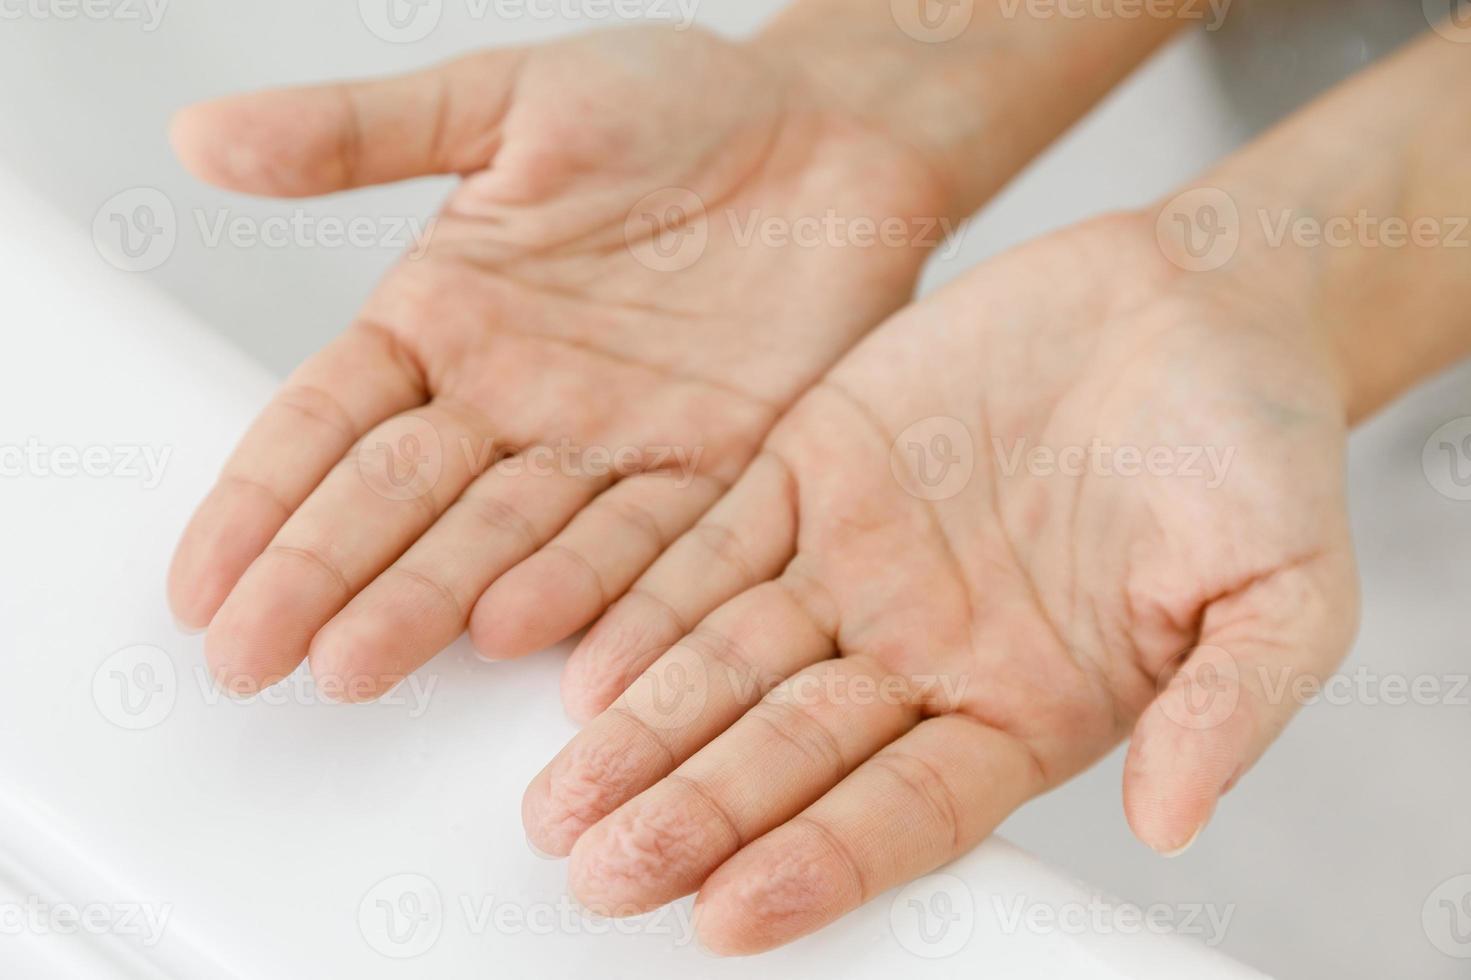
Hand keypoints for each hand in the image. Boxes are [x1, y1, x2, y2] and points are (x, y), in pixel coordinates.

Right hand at [165, 25, 949, 695]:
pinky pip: (644, 545)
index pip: (324, 428)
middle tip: (253, 661)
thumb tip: (202, 136)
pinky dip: (590, 591)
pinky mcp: (709, 475)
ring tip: (358, 664)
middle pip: (396, 503)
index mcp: (442, 323)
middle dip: (320, 581)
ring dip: (429, 603)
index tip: (199, 588)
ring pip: (502, 541)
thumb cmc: (677, 102)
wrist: (831, 133)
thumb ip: (359, 133)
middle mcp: (511, 404)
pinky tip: (526, 642)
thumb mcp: (506, 99)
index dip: (258, 506)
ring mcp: (606, 449)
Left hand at [524, 213, 1360, 952]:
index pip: (907, 809)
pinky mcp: (812, 470)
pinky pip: (716, 542)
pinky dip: (653, 597)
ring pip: (731, 661)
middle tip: (599, 870)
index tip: (731, 911)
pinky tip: (589, 659)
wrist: (1195, 303)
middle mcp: (922, 653)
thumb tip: (1175, 816)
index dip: (821, 859)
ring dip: (645, 728)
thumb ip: (1230, 703)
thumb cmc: (1256, 444)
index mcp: (1025, 707)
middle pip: (788, 751)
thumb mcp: (1284, 583)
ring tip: (563, 799)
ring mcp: (857, 565)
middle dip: (693, 812)